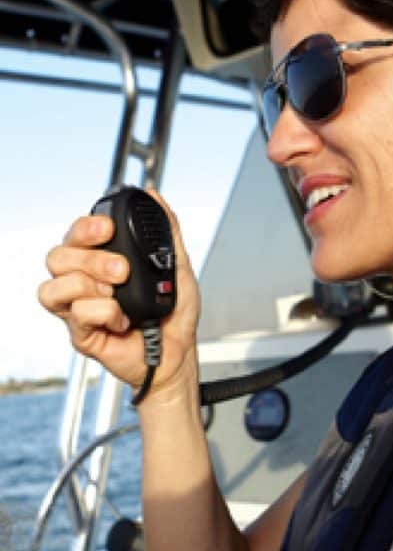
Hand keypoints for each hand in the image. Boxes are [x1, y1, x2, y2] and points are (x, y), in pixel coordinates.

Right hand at [38, 191, 200, 397]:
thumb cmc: (174, 315)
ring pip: (55, 284)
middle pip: (57, 256)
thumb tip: (156, 196)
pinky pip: (76, 313)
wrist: (179, 353)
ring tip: (117, 294)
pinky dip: (103, 313)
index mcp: (99, 262)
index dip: (84, 228)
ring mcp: (79, 308)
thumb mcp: (178, 265)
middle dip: (89, 257)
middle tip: (121, 270)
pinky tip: (122, 319)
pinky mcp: (81, 334)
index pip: (74, 235)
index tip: (108, 228)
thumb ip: (167, 230)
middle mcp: (83, 282)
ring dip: (89, 284)